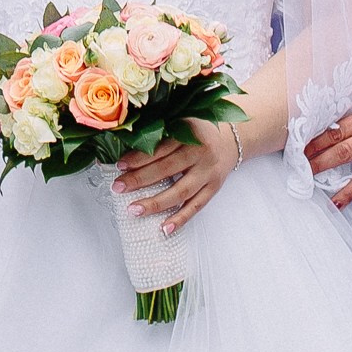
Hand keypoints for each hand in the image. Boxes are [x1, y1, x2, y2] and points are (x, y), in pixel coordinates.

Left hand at [114, 118, 243, 239]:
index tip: (119, 166)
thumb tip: (129, 148)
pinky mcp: (213, 189)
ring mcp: (208, 173)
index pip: (160, 148)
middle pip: (167, 169)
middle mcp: (200, 153)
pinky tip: (165, 228)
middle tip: (118, 188)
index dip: (139, 158)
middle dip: (140, 180)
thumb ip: (161, 134)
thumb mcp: (182, 123)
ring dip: (156, 203)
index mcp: (189, 133)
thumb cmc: (199, 131)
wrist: (233, 139)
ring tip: (134, 210)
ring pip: (180, 192)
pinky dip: (181, 219)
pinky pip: (196, 206)